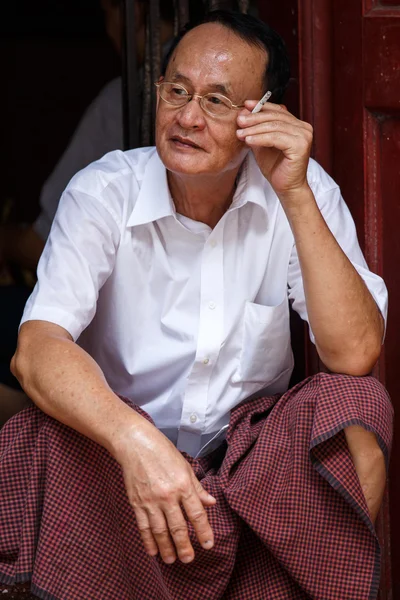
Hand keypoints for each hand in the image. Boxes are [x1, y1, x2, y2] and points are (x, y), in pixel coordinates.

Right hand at [116, 416, 215, 563]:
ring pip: (160, 531)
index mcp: (183, 485)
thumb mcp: (185, 466)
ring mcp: (150, 501)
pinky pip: (143, 526)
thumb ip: (197, 487)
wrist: (135, 444)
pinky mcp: (137, 503)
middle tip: (189, 559)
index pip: (197, 514)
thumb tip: (211, 502)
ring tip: (172, 560)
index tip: (208, 544)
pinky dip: (148, 541)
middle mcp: (168, 496)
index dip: (204, 532)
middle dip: (184, 546)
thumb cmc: (162, 451)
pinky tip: (152, 551)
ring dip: (166, 548)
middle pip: (178, 527)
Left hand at [236, 100, 312, 202]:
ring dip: (254, 129)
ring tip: (239, 133)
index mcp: (297, 125)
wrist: (286, 188)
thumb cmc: (275, 168)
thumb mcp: (263, 144)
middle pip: (275, 117)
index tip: (245, 105)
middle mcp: (304, 128)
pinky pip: (276, 138)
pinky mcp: (300, 146)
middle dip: (254, 118)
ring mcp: (304, 136)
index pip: (278, 111)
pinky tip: (248, 140)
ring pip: (274, 127)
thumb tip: (243, 113)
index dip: (261, 106)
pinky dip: (260, 138)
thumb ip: (257, 130)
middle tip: (239, 120)